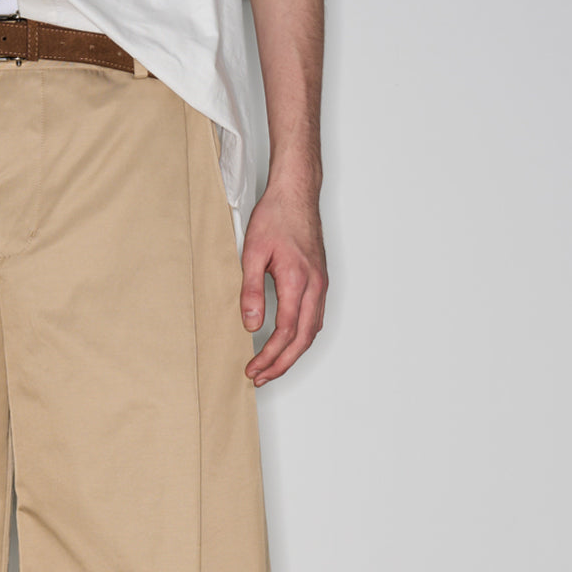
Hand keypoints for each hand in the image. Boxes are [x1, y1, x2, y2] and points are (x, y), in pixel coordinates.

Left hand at [240, 181, 327, 387]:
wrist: (296, 193)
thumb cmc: (275, 216)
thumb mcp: (252, 252)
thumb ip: (251, 290)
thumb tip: (251, 324)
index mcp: (297, 279)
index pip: (285, 330)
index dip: (269, 355)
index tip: (252, 369)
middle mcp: (315, 285)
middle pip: (303, 339)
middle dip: (281, 363)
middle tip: (260, 378)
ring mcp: (321, 284)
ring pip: (312, 331)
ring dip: (293, 353)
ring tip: (271, 367)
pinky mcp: (320, 281)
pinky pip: (315, 318)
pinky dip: (302, 338)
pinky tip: (288, 344)